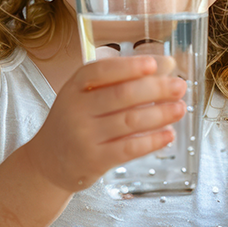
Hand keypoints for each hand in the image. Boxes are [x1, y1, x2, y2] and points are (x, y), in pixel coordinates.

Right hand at [27, 55, 186, 192]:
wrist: (47, 161)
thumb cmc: (73, 122)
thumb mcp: (84, 97)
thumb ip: (118, 82)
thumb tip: (164, 67)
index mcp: (74, 87)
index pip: (101, 71)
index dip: (129, 67)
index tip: (154, 64)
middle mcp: (76, 109)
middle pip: (121, 95)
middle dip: (155, 89)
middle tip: (179, 86)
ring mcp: (84, 136)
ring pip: (129, 121)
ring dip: (160, 114)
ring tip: (180, 108)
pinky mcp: (93, 160)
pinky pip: (128, 148)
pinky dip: (151, 140)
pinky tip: (168, 134)